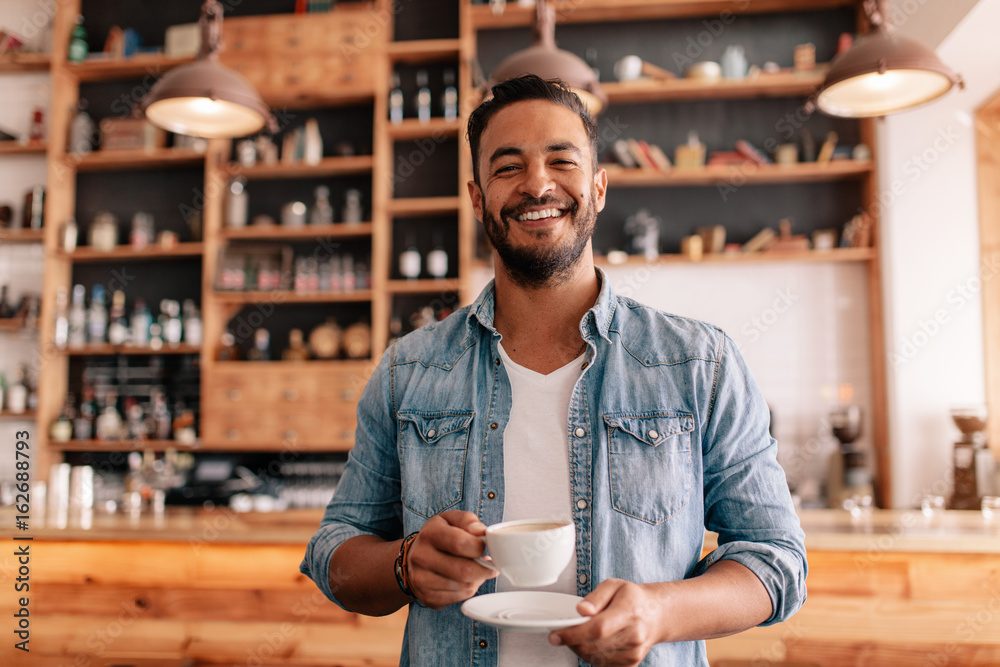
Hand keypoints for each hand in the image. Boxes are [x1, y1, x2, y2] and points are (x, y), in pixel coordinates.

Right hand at [406, 510, 497, 608]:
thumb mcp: (451, 519)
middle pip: (464, 571)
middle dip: (484, 569)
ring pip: (464, 587)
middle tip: (490, 565)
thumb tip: (481, 532)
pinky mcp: (427, 597)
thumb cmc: (438, 536)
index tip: (484, 547)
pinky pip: (459, 598)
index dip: (479, 547)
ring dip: (477, 580)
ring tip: (476, 570)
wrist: (415, 556)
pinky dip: (468, 590)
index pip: (460, 544)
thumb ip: (468, 521)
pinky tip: (465, 580)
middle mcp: (421, 558)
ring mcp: (422, 580)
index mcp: (429, 534)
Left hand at [549, 579, 666, 666]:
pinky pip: (602, 664)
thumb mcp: (614, 585)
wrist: (655, 615)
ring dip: (579, 649)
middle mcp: (634, 635)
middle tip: (561, 633)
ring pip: (594, 658)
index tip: (555, 635)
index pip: (598, 629)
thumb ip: (595, 597)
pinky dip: (590, 655)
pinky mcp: (630, 665)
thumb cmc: (632, 598)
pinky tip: (591, 643)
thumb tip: (581, 610)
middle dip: (571, 642)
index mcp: (629, 612)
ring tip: (578, 634)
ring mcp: (634, 653)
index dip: (573, 634)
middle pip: (593, 646)